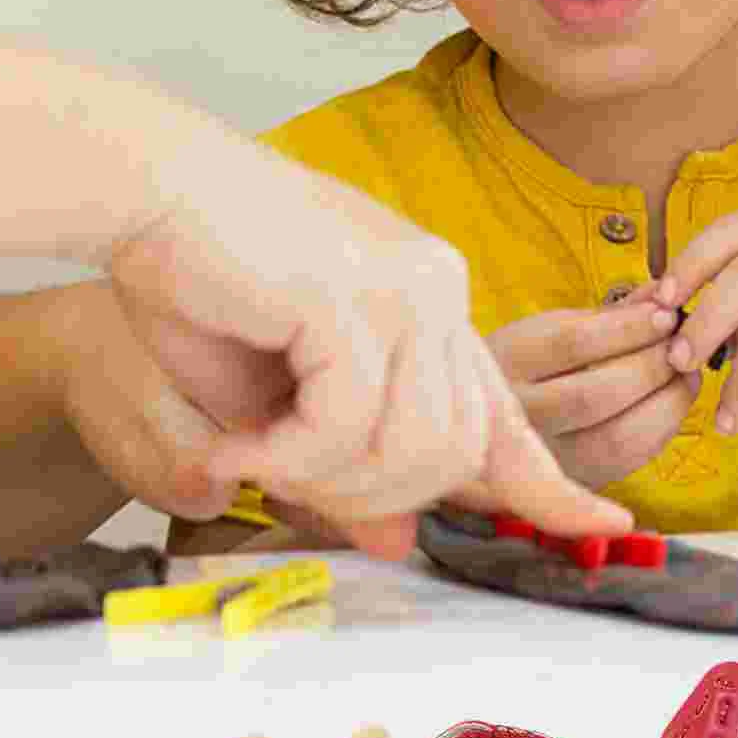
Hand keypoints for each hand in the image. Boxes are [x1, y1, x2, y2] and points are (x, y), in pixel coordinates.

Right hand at [105, 147, 633, 555]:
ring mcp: (403, 286)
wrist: (140, 193)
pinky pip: (348, 423)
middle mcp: (435, 287)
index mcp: (426, 299)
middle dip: (371, 499)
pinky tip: (237, 447)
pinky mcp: (356, 294)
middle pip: (459, 451)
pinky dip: (288, 458)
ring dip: (326, 481)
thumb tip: (396, 543)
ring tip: (252, 461)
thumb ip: (343, 462)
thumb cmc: (196, 279)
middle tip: (281, 487)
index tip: (597, 523)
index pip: (501, 408)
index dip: (545, 480)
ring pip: (417, 447)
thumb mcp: (274, 398)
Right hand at [444, 289, 699, 498]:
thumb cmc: (519, 366)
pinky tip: (672, 402)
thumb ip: (604, 317)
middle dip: (653, 365)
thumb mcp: (544, 330)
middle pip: (596, 394)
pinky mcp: (572, 479)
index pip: (572, 344)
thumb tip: (662, 295)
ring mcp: (544, 456)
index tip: (665, 313)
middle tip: (682, 343)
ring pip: (617, 437)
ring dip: (667, 401)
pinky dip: (662, 428)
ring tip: (686, 372)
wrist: (480, 424)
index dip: (627, 328)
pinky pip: (629, 460)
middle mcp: (518, 415)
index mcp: (506, 362)